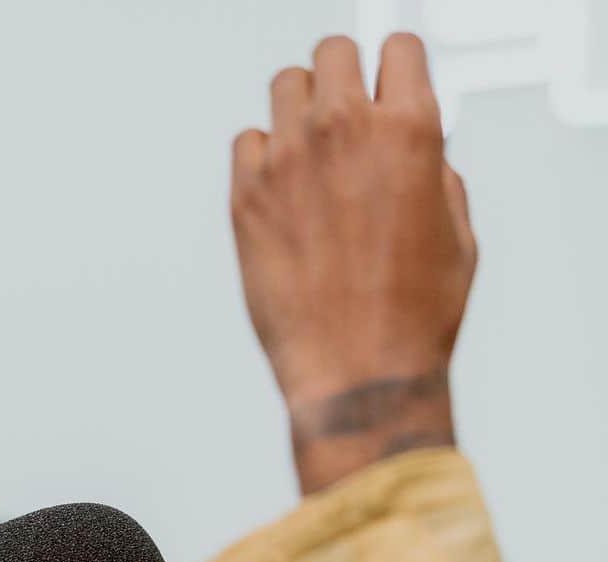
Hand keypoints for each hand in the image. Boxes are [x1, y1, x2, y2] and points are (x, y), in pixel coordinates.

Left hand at [231, 33, 476, 492]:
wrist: (358, 372)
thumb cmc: (409, 318)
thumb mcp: (456, 234)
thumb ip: (434, 172)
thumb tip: (419, 151)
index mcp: (410, 131)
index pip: (397, 48)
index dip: (396, 73)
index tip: (388, 90)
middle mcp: (344, 132)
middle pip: (334, 52)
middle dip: (345, 80)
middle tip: (347, 118)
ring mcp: (289, 161)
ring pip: (286, 85)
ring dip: (301, 110)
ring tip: (312, 155)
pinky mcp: (246, 197)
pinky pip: (246, 141)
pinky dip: (262, 158)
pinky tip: (282, 193)